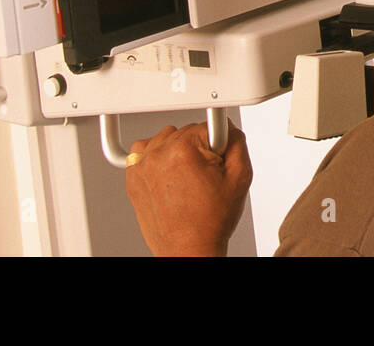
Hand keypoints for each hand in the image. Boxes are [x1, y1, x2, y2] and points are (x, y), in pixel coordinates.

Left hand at [124, 119, 252, 255]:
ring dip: (178, 151)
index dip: (219, 144)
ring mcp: (142, 165)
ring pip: (167, 138)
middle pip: (187, 131)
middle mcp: (159, 154)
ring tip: (187, 177)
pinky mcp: (133, 176)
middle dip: (200, 148)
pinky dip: (156, 156)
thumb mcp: (240, 177)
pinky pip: (145, 150)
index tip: (218, 161)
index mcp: (184, 150)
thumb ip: (237, 141)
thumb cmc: (210, 221)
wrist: (188, 249)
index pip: (209, 125)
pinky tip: (169, 172)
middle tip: (206, 175)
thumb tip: (226, 126)